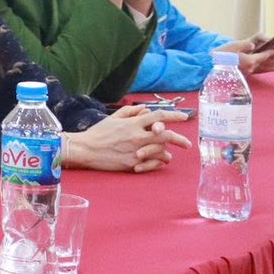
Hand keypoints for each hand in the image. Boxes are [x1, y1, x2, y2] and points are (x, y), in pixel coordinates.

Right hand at [63, 105, 190, 172]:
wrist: (85, 149)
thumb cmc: (98, 133)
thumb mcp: (113, 118)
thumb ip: (130, 112)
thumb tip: (145, 109)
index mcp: (133, 124)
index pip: (159, 116)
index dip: (174, 115)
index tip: (185, 117)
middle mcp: (137, 136)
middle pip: (167, 136)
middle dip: (181, 139)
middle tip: (188, 144)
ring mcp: (136, 151)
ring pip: (163, 151)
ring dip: (168, 153)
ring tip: (168, 156)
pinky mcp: (133, 164)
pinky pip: (154, 164)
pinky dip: (159, 163)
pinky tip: (159, 162)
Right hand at [222, 36, 273, 75]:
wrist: (210, 67)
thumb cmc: (219, 56)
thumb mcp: (231, 46)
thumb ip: (244, 44)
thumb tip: (253, 45)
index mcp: (250, 60)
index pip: (265, 54)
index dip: (273, 50)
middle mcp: (251, 68)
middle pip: (267, 61)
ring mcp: (248, 72)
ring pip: (265, 66)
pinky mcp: (245, 75)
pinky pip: (260, 71)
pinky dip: (268, 69)